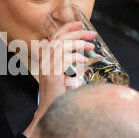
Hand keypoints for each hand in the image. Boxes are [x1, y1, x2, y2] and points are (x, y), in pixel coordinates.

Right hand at [23, 21, 96, 137]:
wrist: (50, 113)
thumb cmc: (59, 98)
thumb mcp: (65, 79)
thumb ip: (71, 68)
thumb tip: (85, 59)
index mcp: (47, 60)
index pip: (55, 37)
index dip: (67, 28)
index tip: (80, 24)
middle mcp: (45, 62)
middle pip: (59, 38)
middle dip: (76, 32)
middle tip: (92, 33)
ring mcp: (48, 68)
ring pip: (62, 45)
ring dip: (78, 43)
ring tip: (91, 46)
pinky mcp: (53, 74)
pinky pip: (66, 59)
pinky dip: (77, 57)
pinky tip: (86, 60)